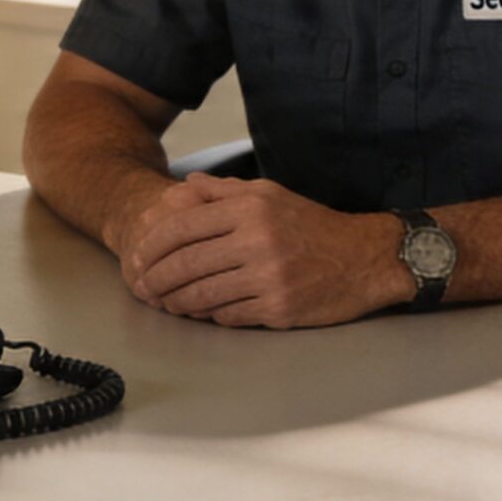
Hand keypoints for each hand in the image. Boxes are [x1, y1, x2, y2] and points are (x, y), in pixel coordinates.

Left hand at [122, 175, 406, 328]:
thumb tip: (185, 185)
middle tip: (143, 286)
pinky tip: (201, 312)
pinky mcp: (278, 309)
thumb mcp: (270, 194)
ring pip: (202, 295)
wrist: (363, 258)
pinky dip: (209, 315)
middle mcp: (257, 240)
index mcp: (250, 209)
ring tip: (165, 302)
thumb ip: (224, 190)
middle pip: (186, 264)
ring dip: (176, 301)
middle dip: (156, 278)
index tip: (138, 257)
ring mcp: (268, 277)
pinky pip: (228, 315)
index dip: (152, 245)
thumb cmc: (311, 225)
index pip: (183, 227)